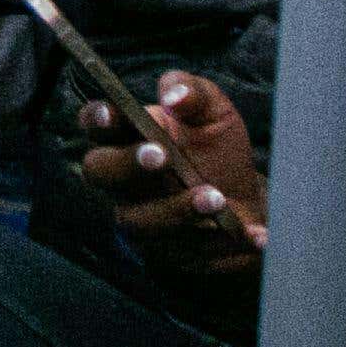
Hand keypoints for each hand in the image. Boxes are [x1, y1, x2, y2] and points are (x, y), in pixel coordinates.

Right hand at [74, 71, 266, 279]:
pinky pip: (183, 252)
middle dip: (128, 165)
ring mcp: (140, 218)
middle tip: (162, 156)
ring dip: (176, 209)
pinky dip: (218, 241)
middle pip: (100, 172)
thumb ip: (193, 92)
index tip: (112, 113)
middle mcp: (122, 180)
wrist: (247, 200)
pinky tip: (249, 232)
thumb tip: (174, 95)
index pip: (96, 125)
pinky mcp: (166, 253)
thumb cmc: (218, 148)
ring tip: (216, 198)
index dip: (96, 119)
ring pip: (139, 221)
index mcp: (126, 136)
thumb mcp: (214, 112)